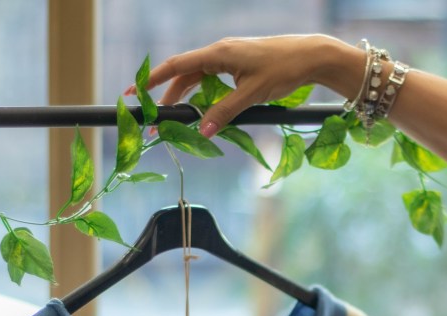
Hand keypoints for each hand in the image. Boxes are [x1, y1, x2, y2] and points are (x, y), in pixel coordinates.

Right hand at [125, 35, 362, 137]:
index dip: (153, 80)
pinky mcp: (240, 65)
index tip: (135, 93)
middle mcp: (220, 52)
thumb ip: (225, 112)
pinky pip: (214, 80)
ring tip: (176, 120)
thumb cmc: (283, 69)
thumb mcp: (252, 95)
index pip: (177, 66)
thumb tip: (202, 131)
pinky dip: (206, 95)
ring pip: (200, 79)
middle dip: (168, 97)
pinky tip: (204, 110)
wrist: (310, 56)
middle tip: (156, 121)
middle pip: (185, 76)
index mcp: (218, 53)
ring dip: (187, 99)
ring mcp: (230, 58)